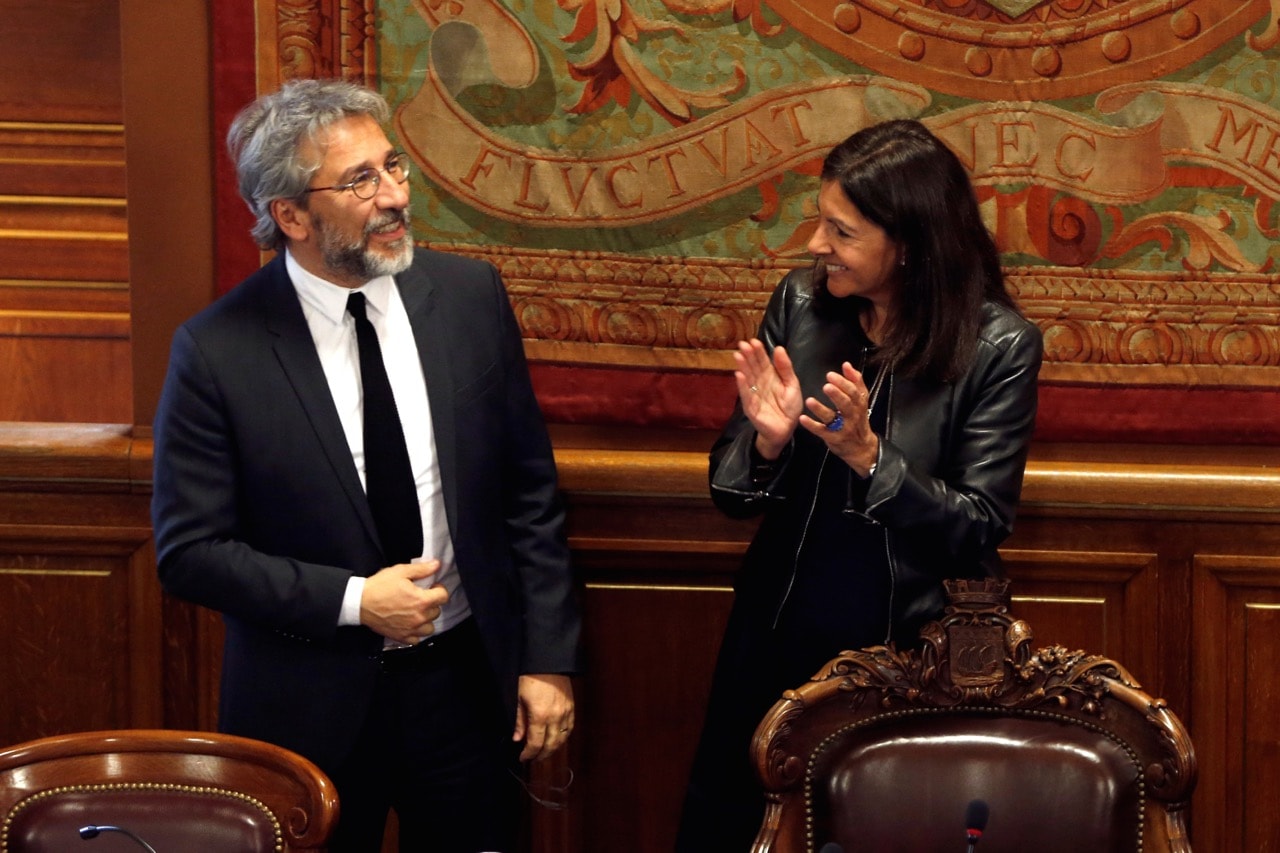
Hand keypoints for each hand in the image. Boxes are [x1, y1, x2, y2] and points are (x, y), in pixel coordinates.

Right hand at [359, 560, 447, 644]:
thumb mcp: (400, 572)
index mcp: (421, 600)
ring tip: (417, 612)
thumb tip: (437, 565)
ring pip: (430, 628)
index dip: (439, 589)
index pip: (443, 596)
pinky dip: (416, 633)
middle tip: (421, 597)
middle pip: (437, 612)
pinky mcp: (401, 637)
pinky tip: (410, 624)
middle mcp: (419, 617)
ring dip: (426, 620)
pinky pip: (417, 640)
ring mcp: (410, 629)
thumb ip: (422, 569)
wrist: (359, 602)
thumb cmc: (379, 586)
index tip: (432, 586)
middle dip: (432, 603)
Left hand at [513, 674, 573, 761]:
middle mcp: (555, 717)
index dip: (529, 754)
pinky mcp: (571, 707)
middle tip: (534, 759)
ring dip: (553, 748)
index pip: (536, 743)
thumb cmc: (530, 677)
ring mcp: (566, 712)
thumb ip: (519, 721)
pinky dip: (564, 737)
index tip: (523, 758)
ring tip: (545, 752)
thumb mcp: (518, 698)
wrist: (548, 661)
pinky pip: (570, 728)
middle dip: (542, 755)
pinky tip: (557, 739)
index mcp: (540, 716)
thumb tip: (517, 738)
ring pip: (562, 739)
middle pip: (551, 745)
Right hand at [734, 339, 802, 458]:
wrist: (786, 430)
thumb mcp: (792, 385)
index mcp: (771, 377)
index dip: (759, 352)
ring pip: (748, 378)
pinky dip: (742, 386)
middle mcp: (760, 384)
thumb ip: (785, 368)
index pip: (763, 362)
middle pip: (753, 368)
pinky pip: (746, 395)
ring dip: (743, 367)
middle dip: (748, 356)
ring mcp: (754, 395)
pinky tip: (739, 375)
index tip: (754, 341)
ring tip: (738, 355)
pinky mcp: (751, 407)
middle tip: (743, 344)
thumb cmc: (789, 408)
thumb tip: (779, 348)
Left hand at [798, 361, 878, 476]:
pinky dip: (812, 425)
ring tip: (809, 400)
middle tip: (826, 385)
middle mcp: (852, 415)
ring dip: (820, 409)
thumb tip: (846, 365)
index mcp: (859, 404)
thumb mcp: (861, 401)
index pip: (854, 392)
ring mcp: (843, 428)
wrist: (861, 448)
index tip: (830, 375)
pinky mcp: (833, 438)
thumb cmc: (858, 420)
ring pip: (832, 418)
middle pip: (846, 404)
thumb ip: (855, 382)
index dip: (843, 383)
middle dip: (836, 394)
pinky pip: (822, 431)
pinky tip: (802, 418)